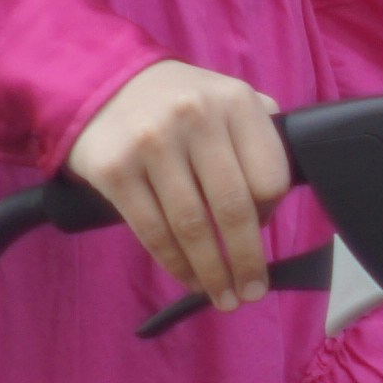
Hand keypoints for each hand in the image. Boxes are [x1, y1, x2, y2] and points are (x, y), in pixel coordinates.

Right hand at [68, 59, 290, 310]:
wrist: (103, 85)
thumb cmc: (179, 104)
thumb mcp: (226, 98)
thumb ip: (259, 133)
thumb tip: (280, 192)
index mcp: (234, 102)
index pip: (269, 177)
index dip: (270, 214)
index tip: (262, 233)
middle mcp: (195, 118)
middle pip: (233, 208)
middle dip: (246, 261)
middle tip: (252, 293)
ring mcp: (152, 143)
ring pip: (192, 227)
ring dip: (211, 273)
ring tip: (224, 297)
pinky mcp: (116, 169)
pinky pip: (153, 231)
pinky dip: (176, 264)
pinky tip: (189, 279)